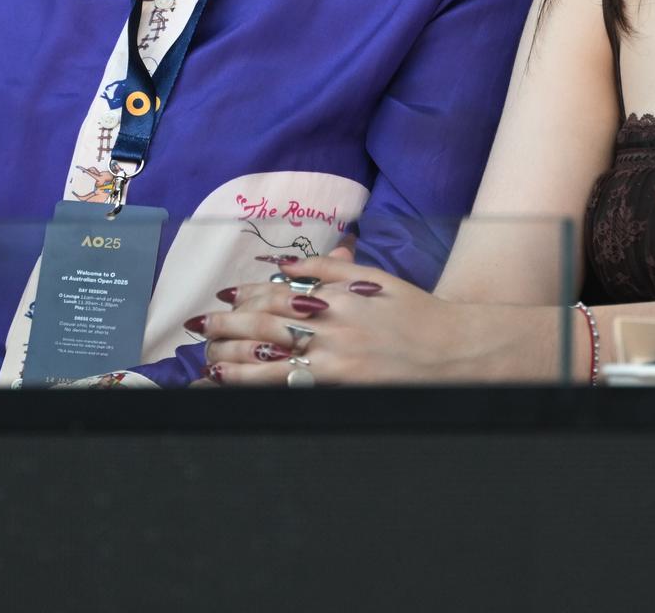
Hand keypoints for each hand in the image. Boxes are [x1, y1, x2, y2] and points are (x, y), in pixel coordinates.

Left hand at [195, 249, 550, 385]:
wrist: (452, 349)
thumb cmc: (414, 312)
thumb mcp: (374, 278)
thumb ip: (330, 269)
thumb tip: (286, 266)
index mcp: (338, 294)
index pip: (279, 292)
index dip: (247, 293)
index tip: (225, 295)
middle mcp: (333, 324)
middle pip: (267, 322)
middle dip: (229, 323)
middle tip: (201, 324)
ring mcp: (335, 359)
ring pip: (271, 356)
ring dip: (234, 356)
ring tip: (208, 359)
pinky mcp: (341, 387)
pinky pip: (290, 385)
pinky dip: (259, 382)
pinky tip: (237, 383)